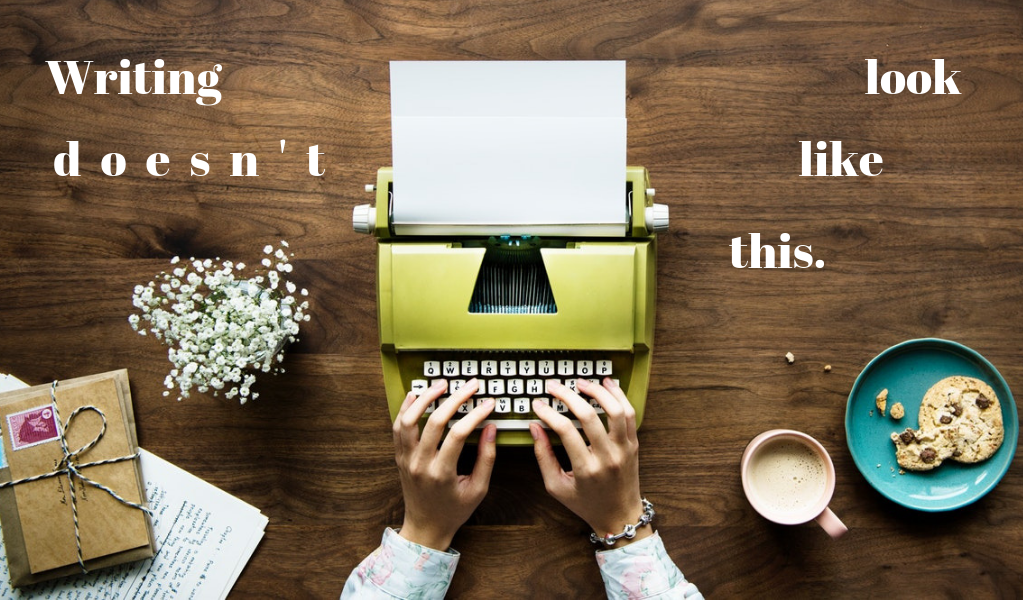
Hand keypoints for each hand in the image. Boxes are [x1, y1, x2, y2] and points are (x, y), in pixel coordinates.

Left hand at [393, 379, 496, 549]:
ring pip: (410, 420)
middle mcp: (420, 464)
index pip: (458, 434)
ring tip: (442, 384)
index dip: (475, 414)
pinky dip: (406, 408)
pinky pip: (398, 427)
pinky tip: (417, 395)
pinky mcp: (399, 456)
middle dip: (455, 398)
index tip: (488, 403)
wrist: (426, 527)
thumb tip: (491, 428)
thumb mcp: (478, 489)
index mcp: (442, 474)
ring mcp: (406, 459)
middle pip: (435, 421)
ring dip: (426, 398)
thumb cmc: (454, 510)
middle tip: (471, 385)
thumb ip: (486, 458)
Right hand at [530, 378, 650, 546]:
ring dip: (597, 391)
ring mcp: (623, 450)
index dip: (548, 413)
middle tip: (554, 386)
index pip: (565, 430)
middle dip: (568, 396)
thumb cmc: (586, 503)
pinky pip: (629, 415)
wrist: (620, 516)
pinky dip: (619, 396)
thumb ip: (544, 456)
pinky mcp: (633, 445)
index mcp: (586, 469)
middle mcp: (607, 457)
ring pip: (614, 411)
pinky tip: (607, 385)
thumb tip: (535, 428)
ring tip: (581, 382)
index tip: (538, 404)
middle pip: (588, 416)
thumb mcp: (556, 486)